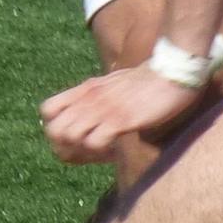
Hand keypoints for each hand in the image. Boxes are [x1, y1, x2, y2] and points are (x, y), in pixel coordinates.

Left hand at [39, 66, 203, 163]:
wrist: (175, 70)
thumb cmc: (151, 78)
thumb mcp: (115, 82)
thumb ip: (100, 94)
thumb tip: (94, 111)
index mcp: (87, 89)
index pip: (46, 110)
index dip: (54, 128)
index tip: (72, 137)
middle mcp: (90, 98)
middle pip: (53, 130)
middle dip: (65, 147)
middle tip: (85, 152)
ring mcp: (104, 108)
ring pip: (69, 137)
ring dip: (82, 151)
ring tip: (100, 152)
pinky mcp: (120, 119)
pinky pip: (95, 143)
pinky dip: (101, 153)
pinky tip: (115, 151)